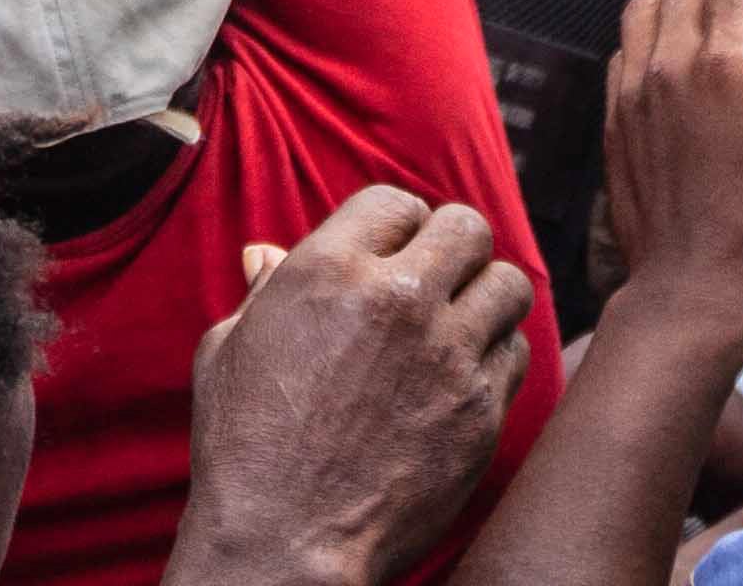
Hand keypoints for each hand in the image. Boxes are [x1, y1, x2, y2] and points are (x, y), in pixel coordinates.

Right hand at [167, 190, 538, 585]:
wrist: (287, 541)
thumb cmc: (245, 448)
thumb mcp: (227, 351)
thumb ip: (261, 292)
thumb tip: (266, 254)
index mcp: (327, 270)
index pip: (394, 201)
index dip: (395, 223)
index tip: (391, 250)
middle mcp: (397, 300)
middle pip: (466, 227)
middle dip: (452, 245)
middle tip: (435, 277)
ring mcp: (447, 356)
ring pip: (508, 283)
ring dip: (485, 295)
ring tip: (460, 321)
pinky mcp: (480, 411)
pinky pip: (515, 352)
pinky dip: (496, 355)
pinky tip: (465, 375)